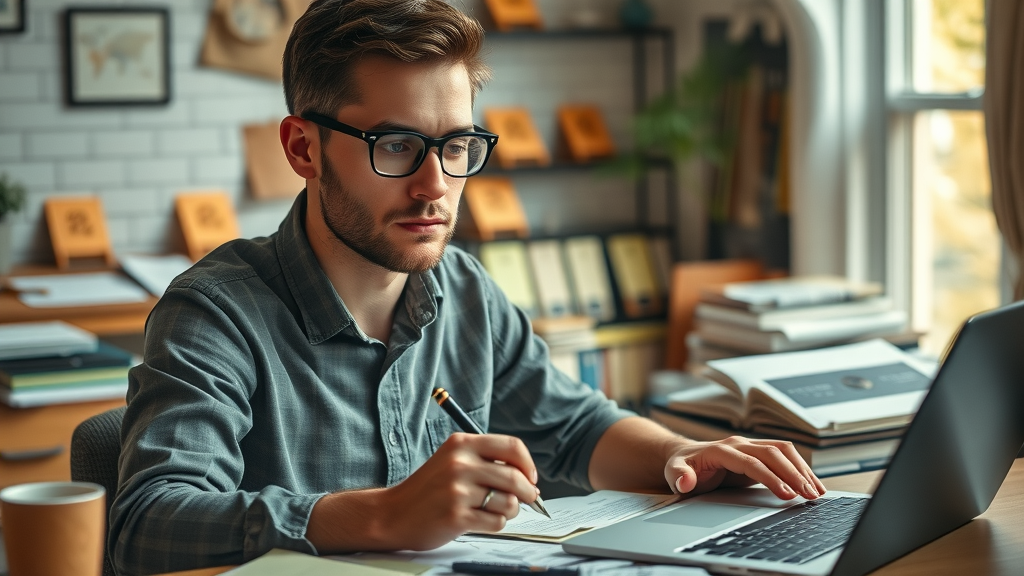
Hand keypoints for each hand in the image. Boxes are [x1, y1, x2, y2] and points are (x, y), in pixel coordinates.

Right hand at [377, 432, 540, 549]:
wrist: (393, 514)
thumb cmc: (427, 489)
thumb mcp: (452, 460)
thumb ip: (485, 461)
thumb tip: (527, 477)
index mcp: (461, 444)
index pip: (511, 446)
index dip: (527, 464)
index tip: (530, 477)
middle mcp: (460, 463)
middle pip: (515, 477)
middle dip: (528, 492)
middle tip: (527, 499)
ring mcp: (457, 490)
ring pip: (509, 502)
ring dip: (510, 511)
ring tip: (495, 510)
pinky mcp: (457, 516)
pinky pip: (496, 522)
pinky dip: (495, 524)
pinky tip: (480, 520)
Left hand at [664, 436, 826, 500]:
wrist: (684, 456)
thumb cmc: (681, 466)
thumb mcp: (673, 473)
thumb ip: (679, 477)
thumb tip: (685, 482)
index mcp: (721, 450)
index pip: (751, 462)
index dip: (770, 477)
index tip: (786, 494)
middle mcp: (738, 444)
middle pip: (772, 453)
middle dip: (793, 474)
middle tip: (809, 495)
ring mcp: (750, 446)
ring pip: (782, 450)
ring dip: (801, 468)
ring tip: (816, 491)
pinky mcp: (758, 452)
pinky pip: (783, 454)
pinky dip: (799, 466)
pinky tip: (811, 483)